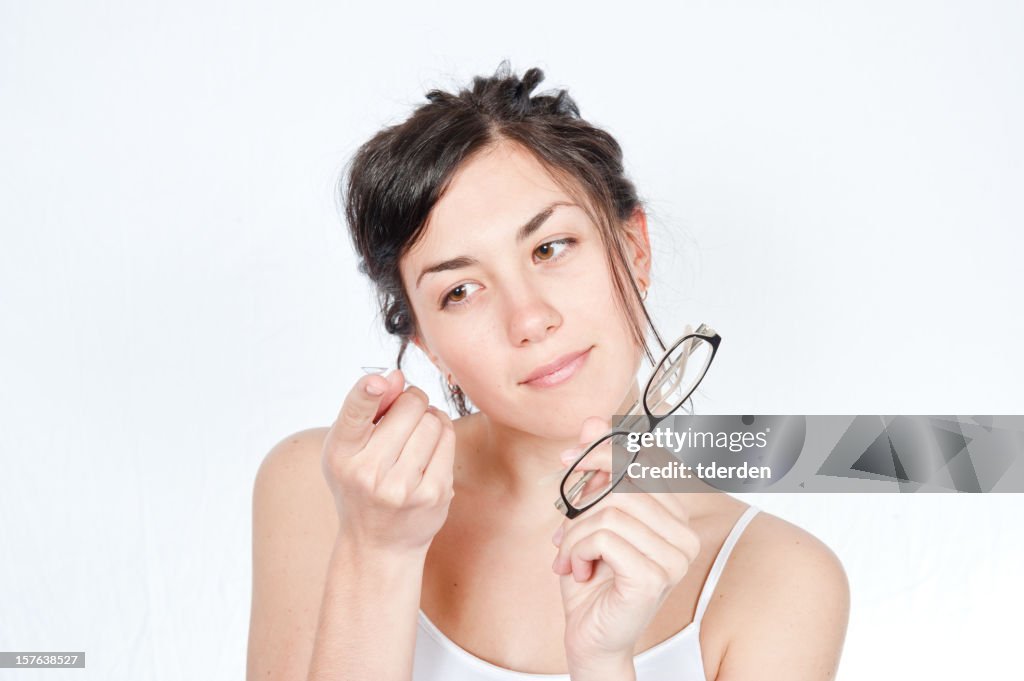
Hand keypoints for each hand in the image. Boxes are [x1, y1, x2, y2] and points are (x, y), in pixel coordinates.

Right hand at [321, 369, 455, 554]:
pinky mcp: (433, 494)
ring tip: (416, 433)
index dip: (368, 392)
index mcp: (342, 455)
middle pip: (409, 407)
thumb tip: (396, 377)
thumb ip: (367, 409)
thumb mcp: (348, 449)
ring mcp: (403, 487)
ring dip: (429, 418)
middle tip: (406, 413)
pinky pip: (448, 440)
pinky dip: (442, 434)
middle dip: (412, 401)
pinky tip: (430, 445)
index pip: (354, 414)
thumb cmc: (360, 484)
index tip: (379, 382)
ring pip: (433, 421)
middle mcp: (369, 473)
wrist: (378, 544)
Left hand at [551, 417, 700, 664]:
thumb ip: (595, 470)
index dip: (602, 451)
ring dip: (574, 535)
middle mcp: (684, 534)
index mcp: (675, 516)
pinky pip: (604, 537)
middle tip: (564, 535)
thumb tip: (592, 421)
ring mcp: (675, 556)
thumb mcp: (587, 516)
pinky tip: (579, 571)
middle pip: (622, 483)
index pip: (643, 460)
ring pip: (608, 511)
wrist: (590, 635)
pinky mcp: (656, 575)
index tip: (568, 459)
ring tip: (571, 557)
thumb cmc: (592, 579)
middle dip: (580, 504)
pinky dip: (577, 551)